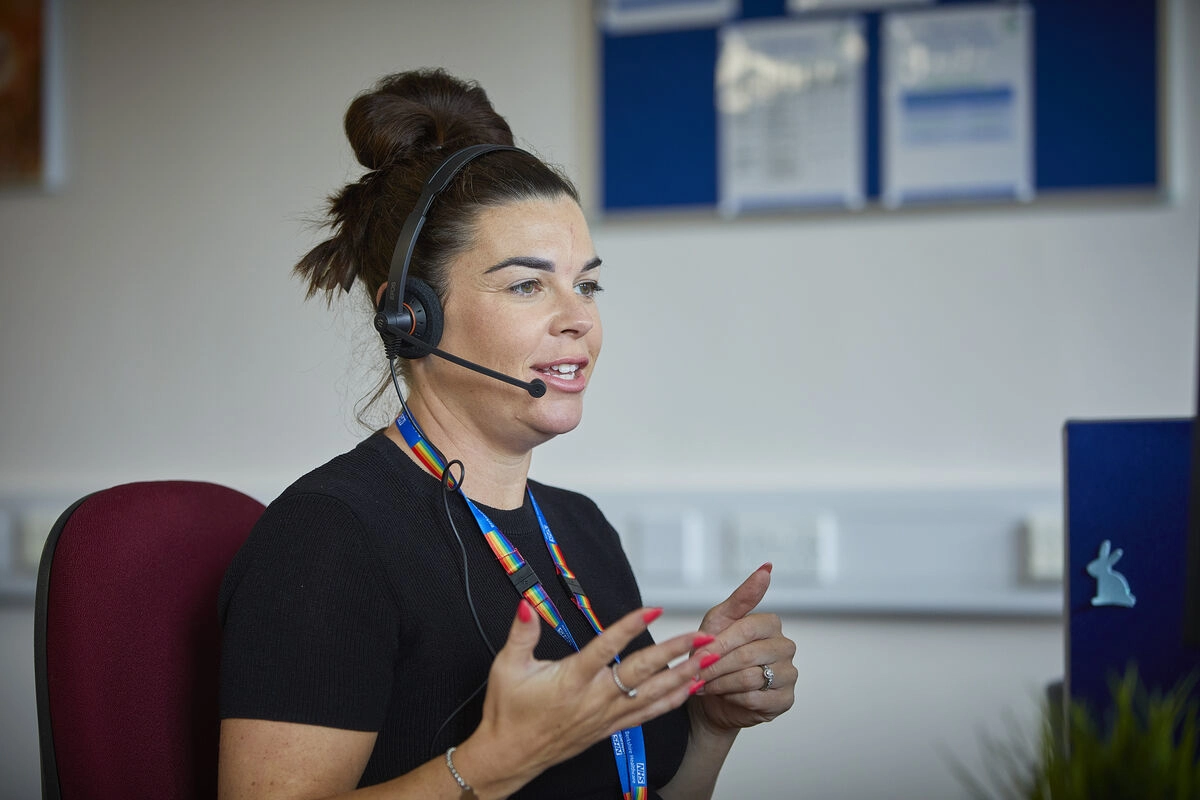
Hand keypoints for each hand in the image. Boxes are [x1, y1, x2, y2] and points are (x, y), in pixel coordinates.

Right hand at [459, 601, 715, 792]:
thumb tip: (526, 602)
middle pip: (642, 671)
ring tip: (708, 659)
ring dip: (684, 676)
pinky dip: (673, 700)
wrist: (510, 755)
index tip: (652, 609)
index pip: (606, 648)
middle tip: (701, 636)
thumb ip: (522, 633)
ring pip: (653, 694)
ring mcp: (606, 716)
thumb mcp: (507, 666)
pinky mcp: (611, 728)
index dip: (629, 627)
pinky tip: (690, 688)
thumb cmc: (508, 711)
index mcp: (571, 680)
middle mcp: (595, 698)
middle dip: (675, 652)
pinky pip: (648, 713)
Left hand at [689, 564, 795, 733]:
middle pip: (747, 655)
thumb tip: (767, 568)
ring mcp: (789, 674)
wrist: (713, 696)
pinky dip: (733, 699)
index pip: (746, 629)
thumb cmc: (715, 654)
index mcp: (771, 624)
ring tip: (705, 684)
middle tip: (697, 673)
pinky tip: (724, 696)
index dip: (719, 644)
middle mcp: (785, 647)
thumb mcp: (720, 621)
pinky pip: (757, 699)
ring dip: (721, 683)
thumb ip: (742, 597)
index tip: (698, 654)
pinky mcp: (786, 700)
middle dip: (715, 666)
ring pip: (750, 678)